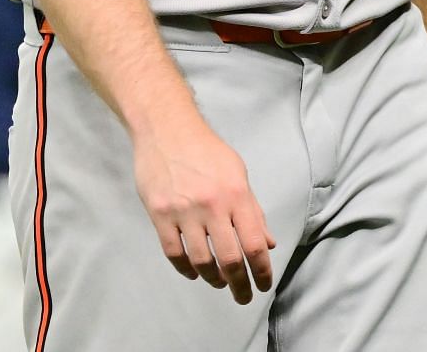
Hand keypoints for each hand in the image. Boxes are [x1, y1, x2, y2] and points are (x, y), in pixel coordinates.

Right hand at [133, 120, 275, 303]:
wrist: (167, 129)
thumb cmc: (207, 151)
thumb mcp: (238, 174)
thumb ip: (253, 211)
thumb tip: (267, 244)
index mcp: (237, 195)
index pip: (254, 243)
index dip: (261, 270)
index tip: (263, 285)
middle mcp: (212, 205)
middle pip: (229, 259)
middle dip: (240, 284)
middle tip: (243, 296)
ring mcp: (184, 211)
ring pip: (201, 260)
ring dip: (213, 279)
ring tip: (220, 282)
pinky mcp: (160, 214)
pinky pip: (174, 253)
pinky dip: (186, 269)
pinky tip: (194, 273)